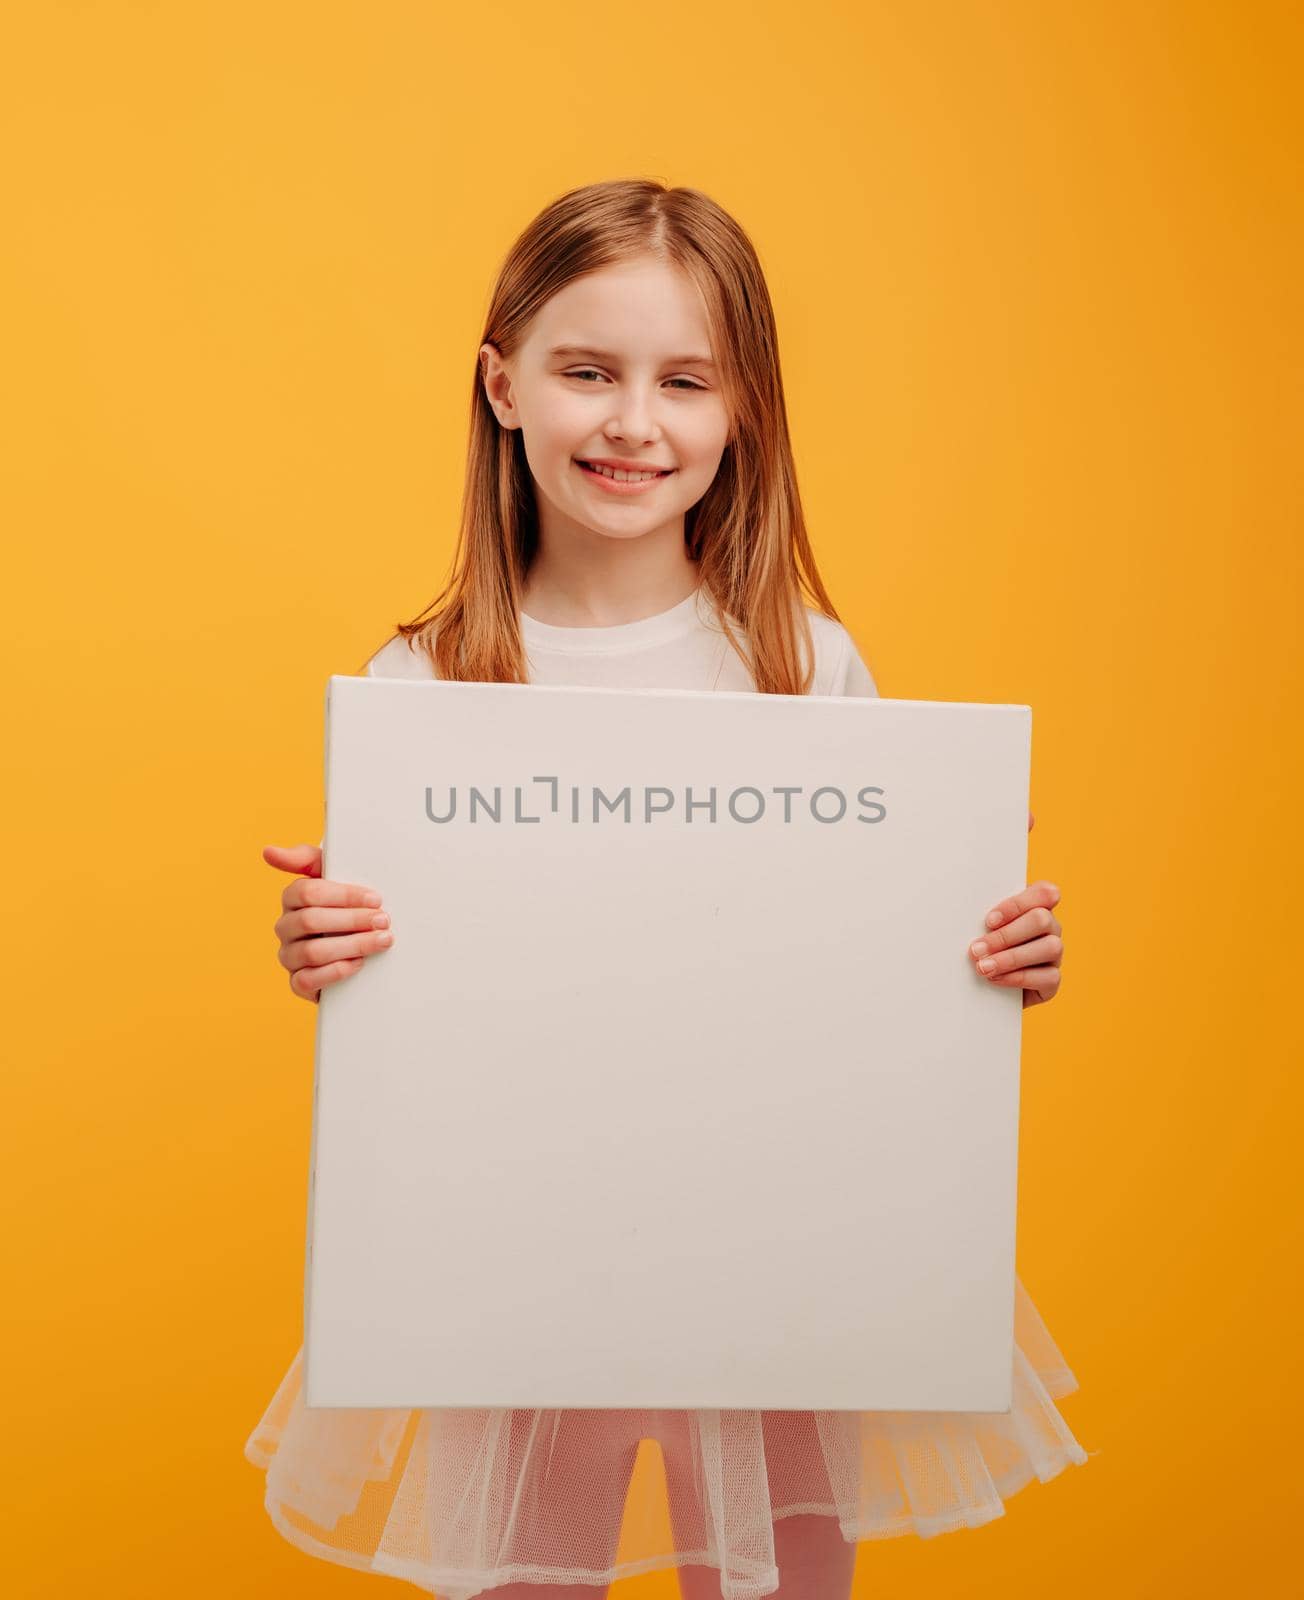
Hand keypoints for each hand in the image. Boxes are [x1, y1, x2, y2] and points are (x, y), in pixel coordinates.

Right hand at [263, 843, 394, 1003]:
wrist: (355, 943)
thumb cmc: (344, 904)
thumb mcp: (331, 876)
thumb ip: (307, 859)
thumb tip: (268, 851)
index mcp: (292, 898)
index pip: (308, 892)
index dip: (344, 895)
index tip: (375, 898)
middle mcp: (285, 927)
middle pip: (311, 921)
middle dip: (352, 920)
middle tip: (383, 921)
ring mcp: (289, 956)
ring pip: (312, 952)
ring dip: (352, 945)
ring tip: (381, 941)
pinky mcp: (298, 983)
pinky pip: (307, 980)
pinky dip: (335, 972)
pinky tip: (358, 964)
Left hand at [967, 811, 1062, 1008]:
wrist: (970, 979)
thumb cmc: (974, 930)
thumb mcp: (973, 898)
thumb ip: (991, 857)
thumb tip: (1028, 814)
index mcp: (1033, 903)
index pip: (1045, 893)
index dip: (1018, 904)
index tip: (986, 918)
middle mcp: (1048, 926)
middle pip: (1043, 921)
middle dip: (1007, 935)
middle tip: (975, 948)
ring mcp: (1052, 954)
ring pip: (1049, 948)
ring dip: (1011, 958)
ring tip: (981, 966)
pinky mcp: (1051, 981)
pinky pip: (1049, 978)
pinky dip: (1020, 979)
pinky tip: (995, 980)